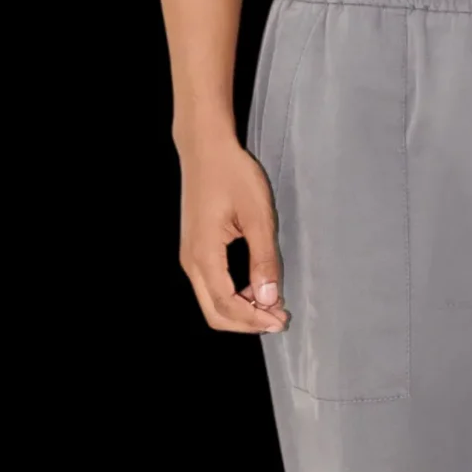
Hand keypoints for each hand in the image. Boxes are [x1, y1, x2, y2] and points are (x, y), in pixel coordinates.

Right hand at [177, 138, 288, 334]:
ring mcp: (190, 256)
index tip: (282, 320)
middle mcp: (191, 262)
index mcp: (204, 255)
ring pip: (211, 302)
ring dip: (241, 310)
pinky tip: (256, 288)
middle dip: (247, 323)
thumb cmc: (232, 174)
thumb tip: (268, 299)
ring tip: (272, 304)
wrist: (205, 148)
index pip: (226, 306)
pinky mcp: (195, 249)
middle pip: (214, 313)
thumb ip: (264, 259)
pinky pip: (211, 286)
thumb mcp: (258, 216)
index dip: (255, 320)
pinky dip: (233, 297)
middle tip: (279, 318)